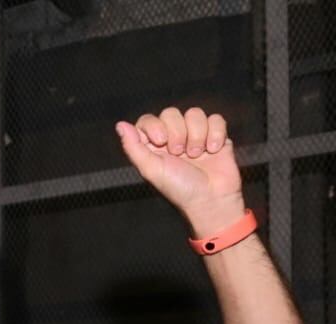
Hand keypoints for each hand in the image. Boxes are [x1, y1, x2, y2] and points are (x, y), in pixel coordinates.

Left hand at [116, 106, 245, 235]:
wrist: (212, 199)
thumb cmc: (179, 188)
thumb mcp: (151, 170)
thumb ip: (133, 147)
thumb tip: (120, 125)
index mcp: (153, 147)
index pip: (147, 120)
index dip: (153, 125)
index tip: (160, 140)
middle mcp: (173, 139)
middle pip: (170, 113)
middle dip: (177, 132)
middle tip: (179, 153)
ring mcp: (195, 136)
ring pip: (194, 113)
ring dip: (197, 134)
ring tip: (197, 154)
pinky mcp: (216, 136)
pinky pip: (215, 119)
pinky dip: (215, 133)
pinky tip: (213, 150)